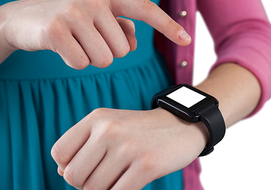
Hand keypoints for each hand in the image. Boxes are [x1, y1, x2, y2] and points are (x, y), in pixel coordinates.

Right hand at [0, 0, 190, 67]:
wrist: (22, 18)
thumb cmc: (67, 19)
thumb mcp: (96, 17)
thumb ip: (120, 26)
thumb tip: (135, 40)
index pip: (145, 10)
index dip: (167, 26)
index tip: (186, 39)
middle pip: (122, 50)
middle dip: (107, 51)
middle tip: (87, 39)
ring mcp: (74, 12)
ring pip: (104, 59)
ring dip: (90, 57)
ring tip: (75, 42)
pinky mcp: (56, 30)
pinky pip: (81, 63)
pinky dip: (74, 62)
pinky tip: (62, 48)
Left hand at [51, 108, 207, 189]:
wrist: (180, 124)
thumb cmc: (139, 131)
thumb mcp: (110, 126)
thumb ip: (84, 147)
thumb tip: (61, 172)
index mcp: (97, 118)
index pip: (59, 153)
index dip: (68, 167)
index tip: (88, 167)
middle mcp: (109, 129)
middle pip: (73, 176)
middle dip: (85, 184)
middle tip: (106, 176)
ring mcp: (128, 147)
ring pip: (93, 189)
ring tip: (121, 177)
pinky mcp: (147, 165)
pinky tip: (130, 183)